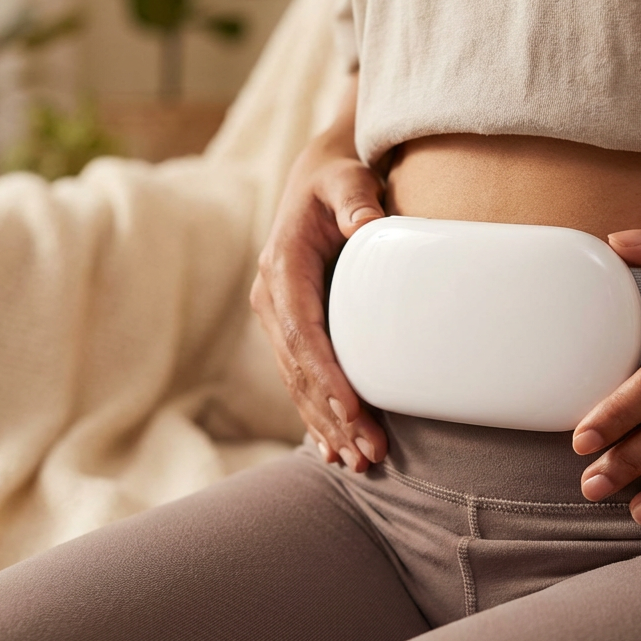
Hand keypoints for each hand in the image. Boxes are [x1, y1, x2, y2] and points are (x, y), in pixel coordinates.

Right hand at [250, 143, 386, 471]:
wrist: (316, 178)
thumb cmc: (338, 179)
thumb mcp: (347, 178)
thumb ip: (356, 200)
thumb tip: (365, 223)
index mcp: (282, 269)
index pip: (304, 334)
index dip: (327, 376)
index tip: (352, 411)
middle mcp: (272, 300)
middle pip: (301, 370)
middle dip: (333, 416)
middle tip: (368, 454)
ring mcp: (277, 318)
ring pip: (299, 383)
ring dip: (326, 425)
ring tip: (359, 463)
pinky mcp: (291, 330)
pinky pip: (301, 379)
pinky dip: (317, 414)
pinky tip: (334, 448)